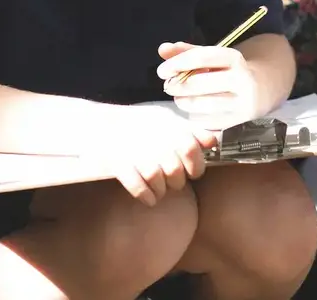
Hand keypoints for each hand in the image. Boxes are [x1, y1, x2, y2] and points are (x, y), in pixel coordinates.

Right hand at [98, 104, 218, 206]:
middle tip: (172, 178)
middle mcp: (155, 142)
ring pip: (159, 185)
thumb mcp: (167, 119)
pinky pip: (141, 191)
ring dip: (161, 190)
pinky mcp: (120, 168)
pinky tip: (149, 197)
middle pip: (176, 174)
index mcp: (169, 129)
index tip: (193, 170)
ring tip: (159, 187)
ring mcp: (137, 156)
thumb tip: (214, 141)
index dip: (196, 165)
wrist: (102, 125)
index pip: (192, 151)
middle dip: (177, 181)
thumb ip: (193, 130)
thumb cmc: (140, 123)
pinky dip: (147, 197)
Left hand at [157, 41, 262, 129]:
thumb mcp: (216, 56)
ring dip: (183, 101)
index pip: (202, 58)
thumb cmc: (232, 69)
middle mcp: (242, 80)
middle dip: (177, 85)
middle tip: (168, 86)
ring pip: (201, 105)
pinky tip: (195, 109)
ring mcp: (242, 103)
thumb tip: (163, 49)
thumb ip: (189, 52)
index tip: (162, 70)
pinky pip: (208, 122)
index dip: (178, 63)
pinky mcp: (239, 122)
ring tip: (180, 97)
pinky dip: (195, 115)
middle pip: (199, 83)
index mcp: (235, 58)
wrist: (266, 86)